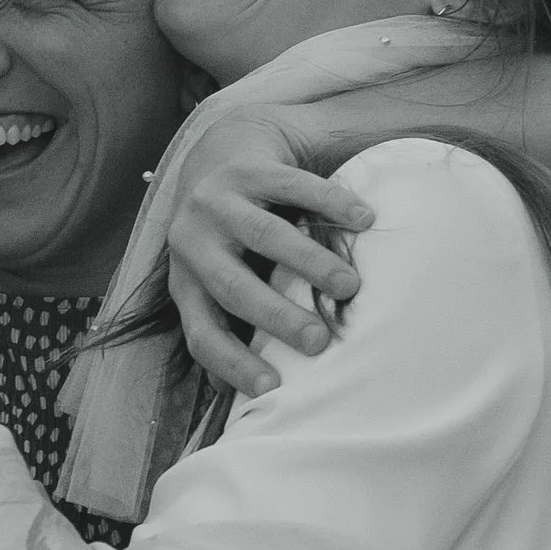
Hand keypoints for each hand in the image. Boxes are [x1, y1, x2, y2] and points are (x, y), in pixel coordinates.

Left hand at [162, 115, 373, 398]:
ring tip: (350, 286)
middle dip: (276, 316)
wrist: (220, 149)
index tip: (272, 387)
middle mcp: (192, 242)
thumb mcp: (219, 277)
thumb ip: (237, 322)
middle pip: (232, 285)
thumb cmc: (231, 236)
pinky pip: (292, 186)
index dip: (231, 361)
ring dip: (309, 262)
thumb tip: (251, 399)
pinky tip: (365, 221)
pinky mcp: (247, 168)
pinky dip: (331, 203)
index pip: (201, 332)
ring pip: (263, 234)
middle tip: (319, 341)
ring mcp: (216, 202)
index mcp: (186, 281)